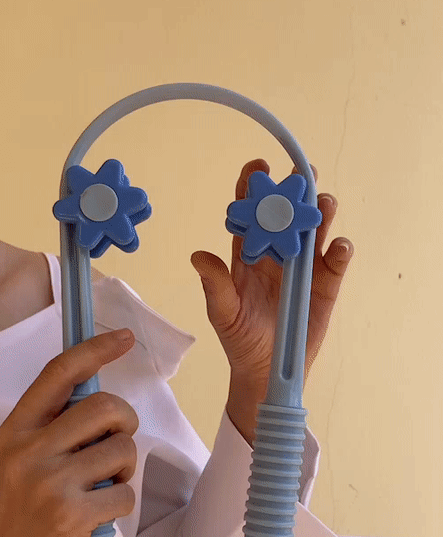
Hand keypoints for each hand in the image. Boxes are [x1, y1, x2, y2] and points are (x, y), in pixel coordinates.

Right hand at [0, 330, 137, 536]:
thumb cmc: (17, 515)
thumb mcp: (18, 461)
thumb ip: (53, 430)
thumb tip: (103, 405)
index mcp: (16, 430)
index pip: (59, 373)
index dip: (95, 350)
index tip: (124, 338)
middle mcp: (29, 449)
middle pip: (106, 407)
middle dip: (126, 422)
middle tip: (117, 444)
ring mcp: (49, 482)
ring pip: (123, 449)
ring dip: (124, 469)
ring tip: (101, 487)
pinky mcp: (71, 515)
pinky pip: (125, 494)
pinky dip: (120, 505)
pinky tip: (97, 516)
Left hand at [191, 159, 353, 392]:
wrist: (265, 371)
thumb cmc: (239, 338)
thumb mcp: (224, 313)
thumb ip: (215, 285)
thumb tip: (197, 256)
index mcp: (250, 253)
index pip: (252, 213)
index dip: (255, 187)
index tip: (259, 165)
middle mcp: (279, 254)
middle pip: (289, 214)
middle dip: (296, 190)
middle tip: (303, 171)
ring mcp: (304, 269)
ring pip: (315, 232)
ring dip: (321, 213)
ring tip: (324, 201)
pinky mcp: (325, 287)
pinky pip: (334, 264)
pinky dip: (339, 252)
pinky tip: (338, 246)